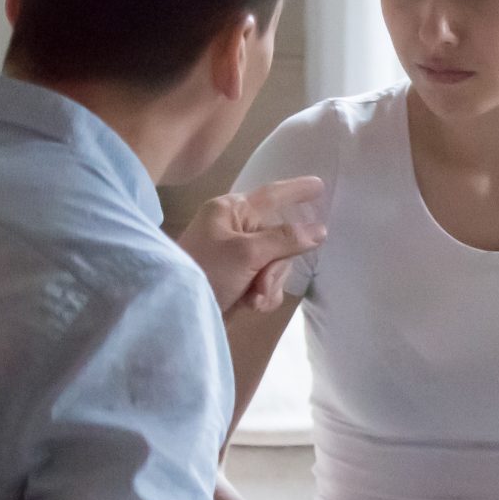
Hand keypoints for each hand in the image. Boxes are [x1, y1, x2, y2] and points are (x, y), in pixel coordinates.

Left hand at [178, 176, 326, 314]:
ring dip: (269, 284)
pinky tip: (250, 304)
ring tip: (252, 298)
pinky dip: (263, 295)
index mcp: (231, 211)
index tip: (320, 185)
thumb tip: (321, 230)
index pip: (271, 195)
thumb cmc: (207, 272)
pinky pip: (268, 282)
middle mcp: (235, 229)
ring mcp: (237, 255)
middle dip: (276, 266)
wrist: (177, 314)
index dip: (296, 190)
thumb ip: (286, 239)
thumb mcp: (247, 254)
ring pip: (277, 264)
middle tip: (262, 284)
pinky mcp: (238, 279)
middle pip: (280, 238)